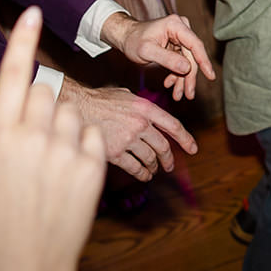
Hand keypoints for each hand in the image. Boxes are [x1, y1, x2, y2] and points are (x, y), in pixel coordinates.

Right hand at [0, 7, 102, 270]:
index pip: (13, 75)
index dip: (24, 40)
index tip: (34, 12)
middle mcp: (33, 137)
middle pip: (45, 94)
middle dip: (38, 107)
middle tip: (28, 142)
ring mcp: (66, 152)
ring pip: (72, 116)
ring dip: (62, 130)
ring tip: (46, 168)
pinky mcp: (94, 169)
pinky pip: (93, 139)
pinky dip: (83, 149)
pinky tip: (66, 176)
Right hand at [63, 82, 195, 180]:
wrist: (77, 108)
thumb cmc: (100, 100)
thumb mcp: (126, 95)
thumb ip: (141, 106)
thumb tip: (151, 115)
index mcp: (145, 108)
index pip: (172, 125)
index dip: (185, 139)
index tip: (193, 149)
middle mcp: (140, 124)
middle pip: (162, 146)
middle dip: (168, 158)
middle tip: (170, 165)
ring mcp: (128, 139)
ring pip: (149, 158)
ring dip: (154, 167)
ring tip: (153, 170)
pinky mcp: (115, 153)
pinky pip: (134, 167)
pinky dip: (141, 173)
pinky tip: (143, 175)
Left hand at [102, 13, 216, 101]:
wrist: (125, 37)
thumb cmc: (133, 40)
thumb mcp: (147, 51)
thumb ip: (167, 59)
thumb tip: (187, 67)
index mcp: (175, 25)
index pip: (195, 44)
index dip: (204, 61)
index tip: (211, 76)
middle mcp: (181, 28)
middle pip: (192, 56)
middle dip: (190, 77)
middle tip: (189, 95)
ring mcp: (179, 37)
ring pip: (187, 61)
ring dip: (183, 79)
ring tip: (178, 95)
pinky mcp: (177, 45)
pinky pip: (181, 62)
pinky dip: (177, 75)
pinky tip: (170, 84)